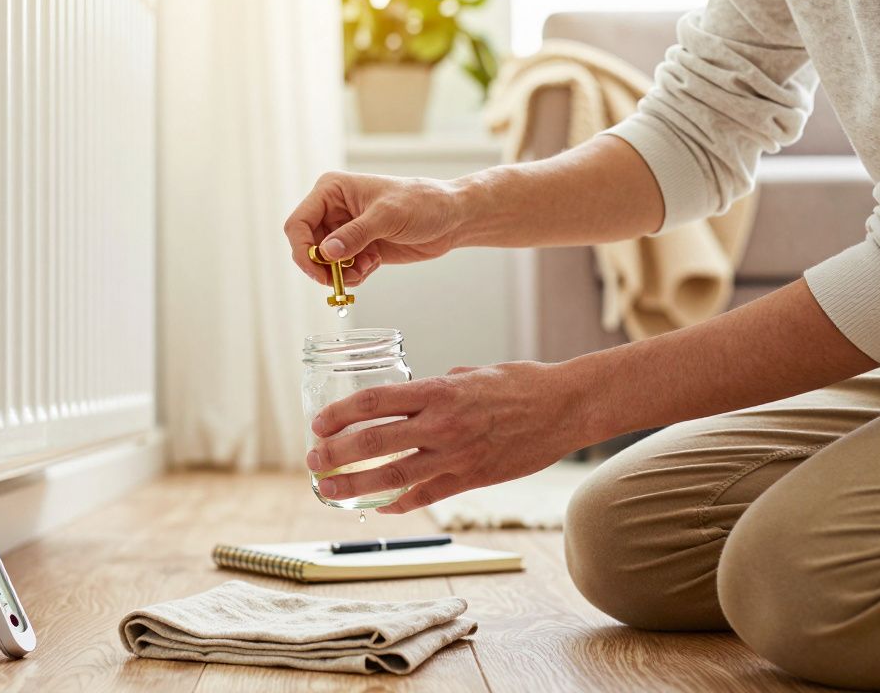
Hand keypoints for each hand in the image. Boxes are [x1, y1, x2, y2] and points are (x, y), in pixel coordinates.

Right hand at [283, 171, 464, 286]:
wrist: (451, 217)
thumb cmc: (422, 203)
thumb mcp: (388, 217)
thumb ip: (355, 235)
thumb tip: (326, 253)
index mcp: (332, 190)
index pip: (299, 223)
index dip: (302, 249)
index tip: (318, 271)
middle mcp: (333, 209)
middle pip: (307, 246)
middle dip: (323, 266)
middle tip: (341, 280)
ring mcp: (344, 230)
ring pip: (324, 262)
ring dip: (341, 273)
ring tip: (367, 267)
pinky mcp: (357, 247)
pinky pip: (342, 270)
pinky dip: (354, 275)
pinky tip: (374, 264)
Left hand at [304, 362, 600, 513]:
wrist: (566, 407)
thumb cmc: (521, 383)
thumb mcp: (471, 373)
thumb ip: (437, 386)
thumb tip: (412, 396)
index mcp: (439, 391)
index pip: (374, 402)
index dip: (340, 414)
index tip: (318, 423)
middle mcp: (442, 424)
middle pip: (373, 441)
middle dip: (335, 453)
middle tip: (312, 459)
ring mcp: (456, 455)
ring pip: (393, 475)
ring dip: (355, 484)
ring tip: (328, 489)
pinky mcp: (472, 479)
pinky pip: (427, 495)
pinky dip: (400, 502)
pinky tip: (381, 506)